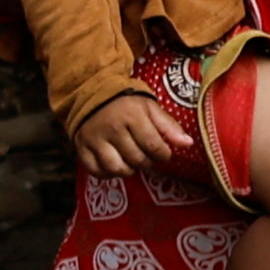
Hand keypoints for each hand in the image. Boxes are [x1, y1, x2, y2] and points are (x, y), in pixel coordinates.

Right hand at [76, 89, 195, 179]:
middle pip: (137, 159)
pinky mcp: (82, 148)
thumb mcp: (150, 108)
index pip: (153, 146)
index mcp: (132, 116)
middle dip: (147, 162)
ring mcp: (94, 139)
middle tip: (147, 156)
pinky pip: (96, 171)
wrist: (92, 95)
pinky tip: (116, 165)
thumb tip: (188, 144)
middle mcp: (112, 128)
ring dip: (129, 170)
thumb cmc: (126, 104)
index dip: (163, 154)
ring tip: (132, 161)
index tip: (163, 153)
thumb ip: (169, 126)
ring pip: (117, 168)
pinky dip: (108, 174)